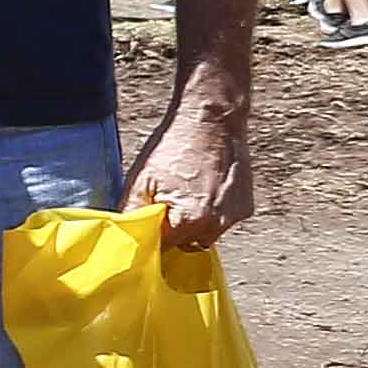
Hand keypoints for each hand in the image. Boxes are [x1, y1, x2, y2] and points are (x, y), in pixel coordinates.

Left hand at [125, 82, 254, 244]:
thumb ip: (131, 213)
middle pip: (187, 244)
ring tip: (184, 193)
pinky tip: (201, 190)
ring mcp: (235, 216)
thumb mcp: (140, 180)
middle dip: (173, 232)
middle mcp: (217, 224)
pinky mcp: (246, 207)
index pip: (165, 248)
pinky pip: (222, 221)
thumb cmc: (174, 146)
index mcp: (190, 220)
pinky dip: (211, 213)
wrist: (211, 120)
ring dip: (193, 223)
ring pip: (206, 234)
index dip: (153, 239)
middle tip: (163, 206)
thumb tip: (122, 234)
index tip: (146, 228)